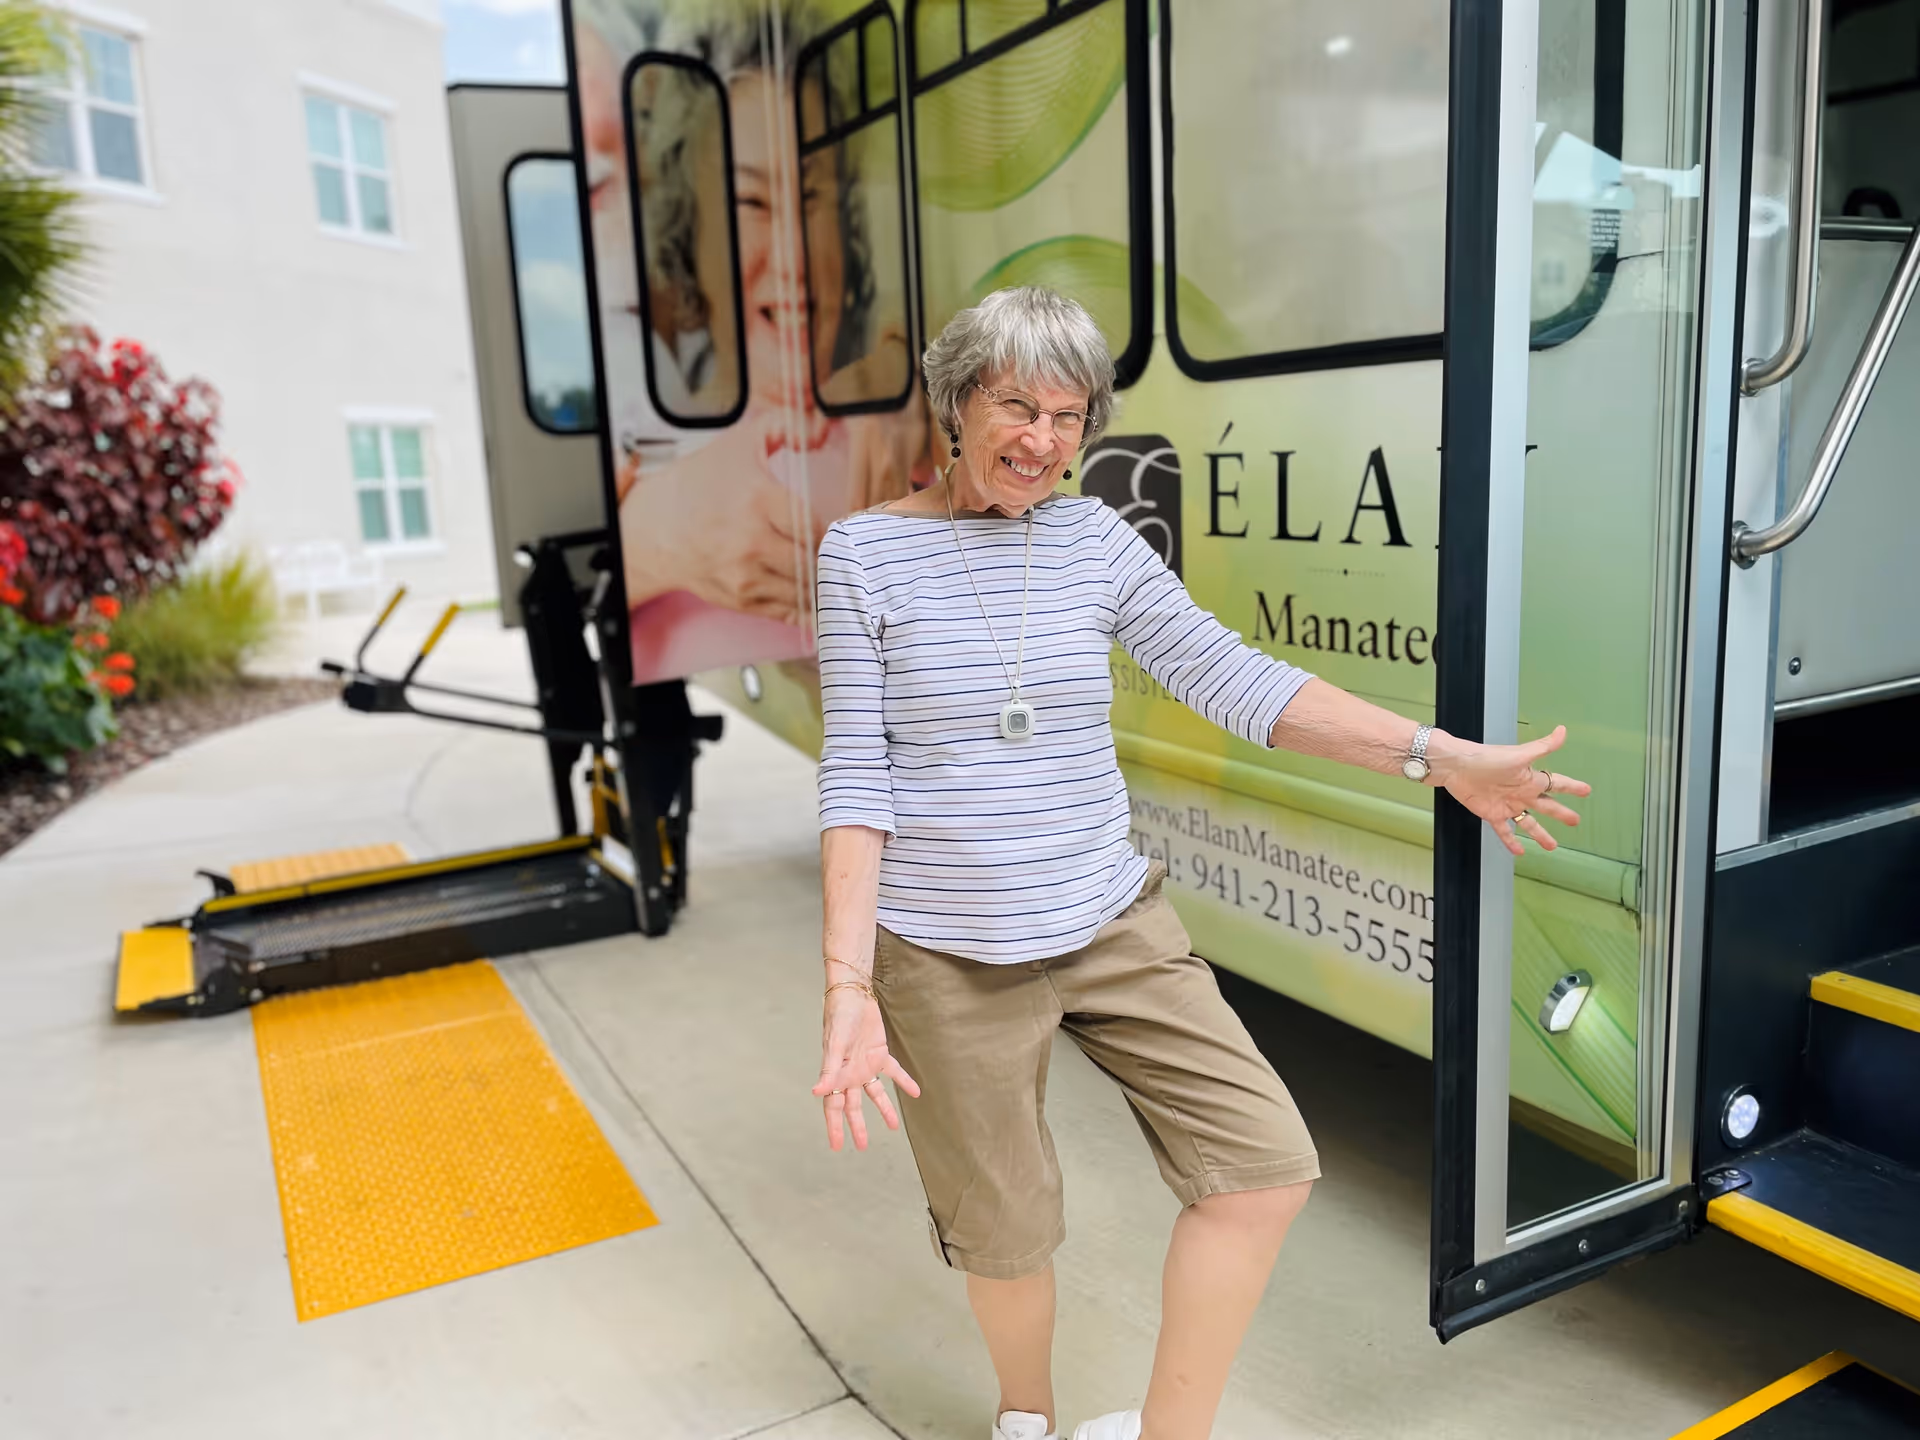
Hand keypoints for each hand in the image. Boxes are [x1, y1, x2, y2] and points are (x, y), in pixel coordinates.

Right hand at [618, 409, 833, 623]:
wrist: (655, 528)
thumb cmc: (698, 485)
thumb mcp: (740, 443)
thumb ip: (784, 427)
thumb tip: (820, 428)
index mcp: (758, 500)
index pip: (815, 525)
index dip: (831, 529)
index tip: (837, 529)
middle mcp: (752, 542)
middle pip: (815, 560)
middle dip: (831, 557)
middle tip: (842, 555)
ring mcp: (745, 575)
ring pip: (806, 589)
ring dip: (824, 583)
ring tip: (833, 573)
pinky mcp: (741, 599)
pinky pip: (789, 612)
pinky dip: (808, 607)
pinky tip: (818, 595)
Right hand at [811, 987, 919, 1151]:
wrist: (853, 995)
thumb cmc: (839, 1018)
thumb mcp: (834, 1045)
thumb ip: (828, 1071)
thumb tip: (817, 1093)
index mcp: (836, 1073)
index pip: (833, 1106)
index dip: (834, 1126)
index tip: (836, 1146)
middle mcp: (850, 1073)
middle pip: (853, 1105)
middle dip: (857, 1126)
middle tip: (861, 1146)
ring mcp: (865, 1064)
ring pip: (874, 1093)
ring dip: (883, 1109)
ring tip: (893, 1127)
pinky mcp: (879, 1053)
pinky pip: (893, 1071)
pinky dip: (904, 1081)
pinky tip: (915, 1092)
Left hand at [1428, 724, 1591, 856]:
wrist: (1457, 767)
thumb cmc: (1487, 758)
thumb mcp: (1519, 754)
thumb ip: (1543, 747)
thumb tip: (1563, 731)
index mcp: (1530, 778)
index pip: (1556, 783)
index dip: (1571, 787)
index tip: (1586, 791)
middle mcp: (1521, 793)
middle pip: (1546, 806)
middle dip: (1561, 814)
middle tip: (1575, 821)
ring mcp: (1507, 805)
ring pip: (1528, 823)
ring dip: (1541, 834)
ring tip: (1553, 846)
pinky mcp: (1492, 814)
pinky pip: (1504, 831)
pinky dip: (1511, 842)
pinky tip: (1519, 851)